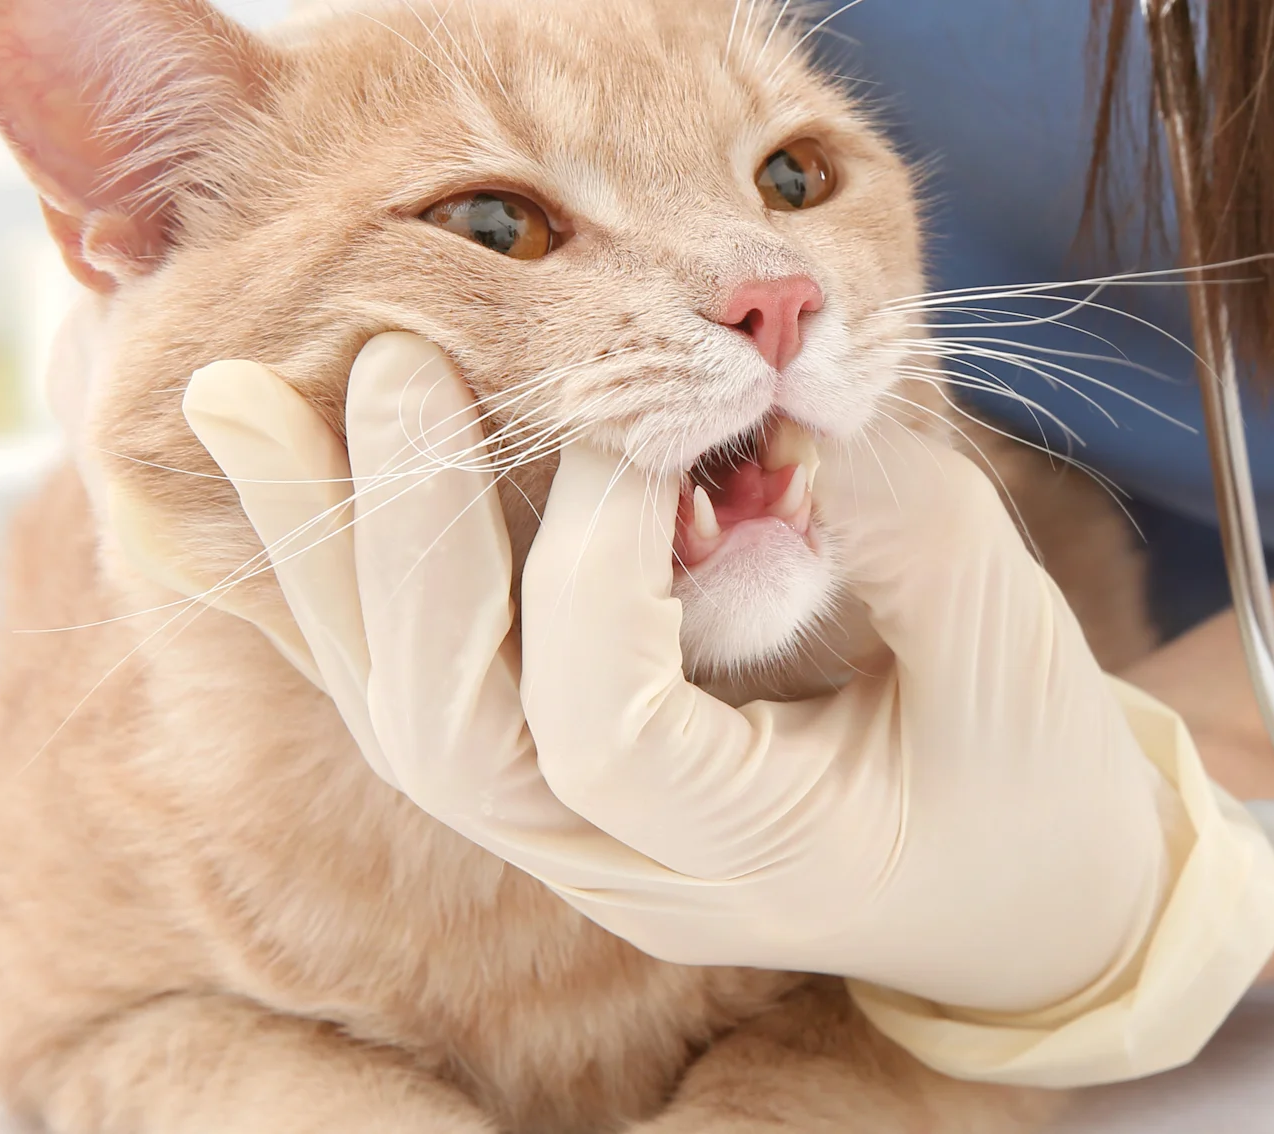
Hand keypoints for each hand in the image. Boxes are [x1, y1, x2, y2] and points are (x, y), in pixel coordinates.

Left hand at [161, 333, 1273, 1082]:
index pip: (608, 729)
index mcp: (756, 860)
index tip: (660, 423)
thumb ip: (902, 514)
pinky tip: (271, 467)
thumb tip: (788, 359)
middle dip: (409, 544)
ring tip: (243, 393)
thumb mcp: (1009, 644)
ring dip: (326, 549)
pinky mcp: (548, 779)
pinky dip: (337, 575)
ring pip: (400, 710)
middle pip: (451, 733)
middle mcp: (627, 870)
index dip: (604, 563)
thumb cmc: (1030, 770)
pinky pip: (413, 684)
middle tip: (393, 362)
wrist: (1022, 892)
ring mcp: (570, 837)